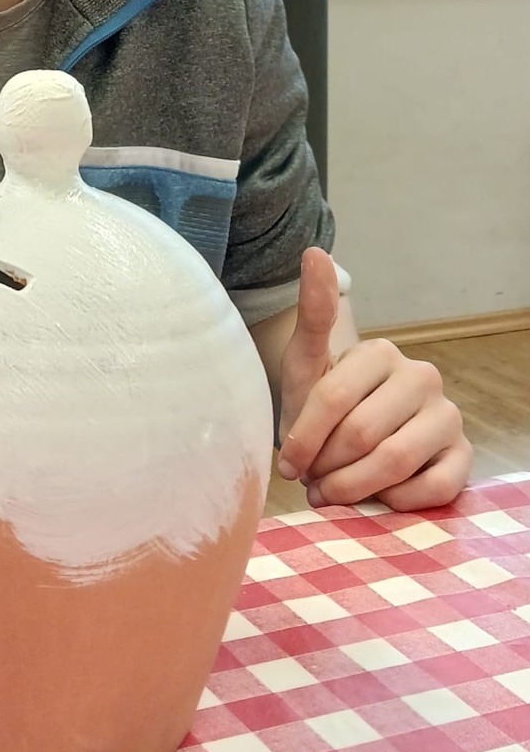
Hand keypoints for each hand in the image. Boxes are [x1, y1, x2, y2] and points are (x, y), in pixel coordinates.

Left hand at [276, 248, 471, 510]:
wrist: (352, 434)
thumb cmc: (324, 403)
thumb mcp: (305, 361)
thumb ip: (313, 311)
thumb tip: (315, 251)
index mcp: (382, 351)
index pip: (332, 400)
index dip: (304, 439)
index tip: (288, 464)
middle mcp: (423, 377)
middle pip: (362, 435)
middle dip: (328, 466)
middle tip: (313, 479)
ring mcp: (448, 415)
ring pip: (395, 463)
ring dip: (356, 488)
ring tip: (334, 491)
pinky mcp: (463, 454)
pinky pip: (433, 488)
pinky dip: (397, 501)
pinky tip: (378, 498)